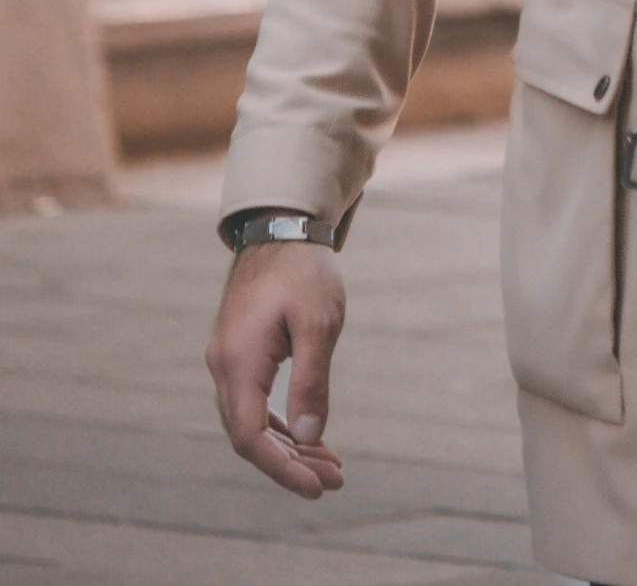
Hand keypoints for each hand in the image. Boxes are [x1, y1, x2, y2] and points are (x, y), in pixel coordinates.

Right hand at [206, 241, 346, 497]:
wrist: (281, 227)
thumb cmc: (304, 272)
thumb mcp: (318, 324)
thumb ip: (311, 382)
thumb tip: (309, 436)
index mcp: (238, 361)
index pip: (250, 437)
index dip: (281, 468)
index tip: (317, 487)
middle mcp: (223, 366)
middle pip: (248, 436)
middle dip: (291, 463)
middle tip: (335, 480)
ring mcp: (227, 359)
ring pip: (250, 421)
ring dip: (287, 446)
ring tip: (330, 464)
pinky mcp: (237, 353)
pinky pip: (252, 402)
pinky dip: (278, 423)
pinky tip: (305, 435)